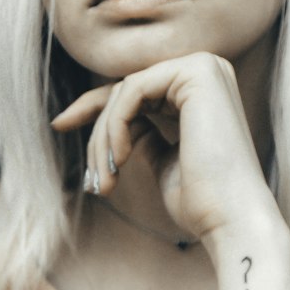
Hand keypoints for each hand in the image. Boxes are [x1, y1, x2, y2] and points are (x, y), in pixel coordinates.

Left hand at [49, 52, 277, 245]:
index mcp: (202, 91)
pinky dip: (115, 126)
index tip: (59, 125)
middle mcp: (208, 71)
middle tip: (91, 179)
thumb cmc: (200, 203)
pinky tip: (120, 160)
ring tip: (105, 181)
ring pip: (124, 91)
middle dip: (97, 131)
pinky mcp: (198, 73)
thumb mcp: (164, 160)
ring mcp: (205, 68)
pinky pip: (131, 90)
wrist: (230, 221)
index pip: (134, 91)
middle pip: (126, 90)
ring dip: (104, 138)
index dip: (93, 109)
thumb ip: (144, 132)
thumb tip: (112, 120)